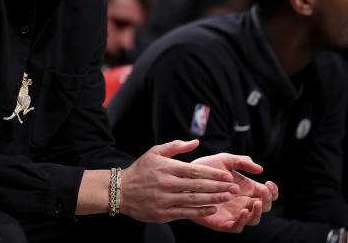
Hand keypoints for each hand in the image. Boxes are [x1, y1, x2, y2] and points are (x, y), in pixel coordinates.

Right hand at [119, 140, 240, 222]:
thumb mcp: (154, 152)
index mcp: (166, 167)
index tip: (227, 176)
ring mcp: (165, 199)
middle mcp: (167, 183)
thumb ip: (176, 146)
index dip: (213, 174)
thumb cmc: (140, 170)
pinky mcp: (163, 213)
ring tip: (228, 197)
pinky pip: (186, 212)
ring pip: (195, 199)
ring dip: (214, 198)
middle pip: (198, 185)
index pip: (195, 170)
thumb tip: (196, 142)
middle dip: (219, 187)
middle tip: (234, 188)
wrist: (120, 191)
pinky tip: (212, 208)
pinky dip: (201, 211)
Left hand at [190, 153, 278, 231]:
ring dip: (258, 212)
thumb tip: (260, 169)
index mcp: (246, 188)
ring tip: (256, 202)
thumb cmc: (204, 169)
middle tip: (264, 190)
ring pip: (253, 219)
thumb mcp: (224, 160)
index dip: (272, 191)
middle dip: (267, 199)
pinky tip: (243, 210)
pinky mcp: (222, 222)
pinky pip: (236, 227)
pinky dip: (243, 221)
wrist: (184, 178)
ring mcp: (233, 213)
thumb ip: (241, 161)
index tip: (269, 183)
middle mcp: (241, 202)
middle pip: (263, 207)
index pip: (266, 194)